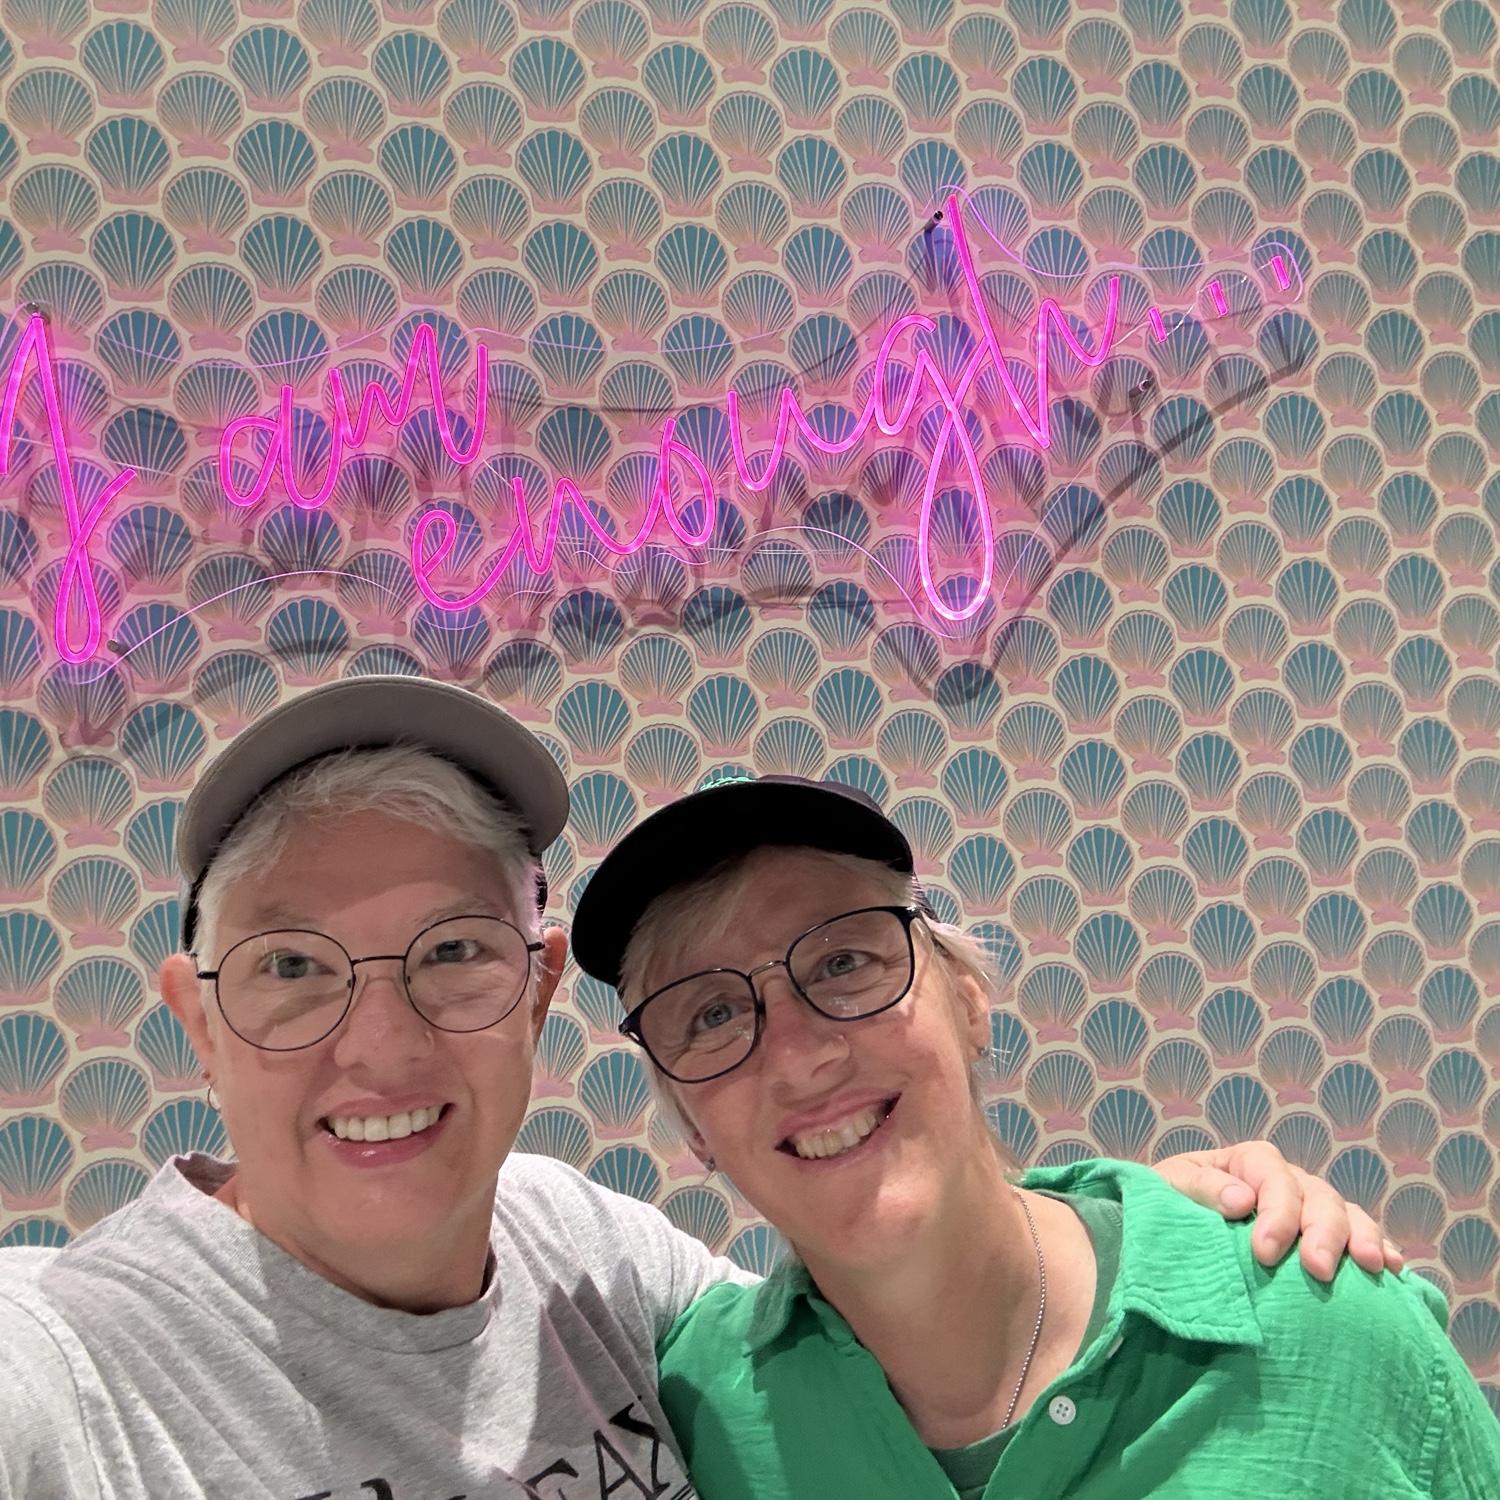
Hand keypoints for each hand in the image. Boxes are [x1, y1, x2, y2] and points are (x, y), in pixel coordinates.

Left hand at [1152, 1139, 1403, 1280]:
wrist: (1171, 1233)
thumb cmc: (1168, 1207)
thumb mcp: (1170, 1189)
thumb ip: (1201, 1188)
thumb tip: (1242, 1200)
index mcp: (1249, 1162)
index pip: (1273, 1177)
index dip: (1276, 1213)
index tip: (1265, 1253)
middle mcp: (1288, 1181)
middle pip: (1317, 1196)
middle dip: (1322, 1232)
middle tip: (1319, 1270)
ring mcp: (1311, 1209)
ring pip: (1347, 1215)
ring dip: (1362, 1238)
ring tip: (1372, 1266)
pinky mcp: (1327, 1241)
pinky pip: (1362, 1238)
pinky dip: (1380, 1248)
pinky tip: (1393, 1269)